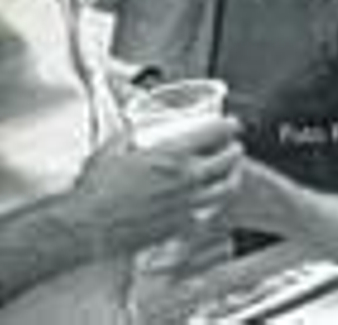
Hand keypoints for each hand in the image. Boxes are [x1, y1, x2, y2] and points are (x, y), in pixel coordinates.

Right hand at [72, 119, 243, 257]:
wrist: (84, 226)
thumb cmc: (95, 190)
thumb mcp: (115, 148)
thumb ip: (130, 133)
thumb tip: (134, 126)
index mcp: (173, 154)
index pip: (216, 133)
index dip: (231, 126)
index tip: (233, 125)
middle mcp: (185, 179)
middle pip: (229, 160)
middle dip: (235, 151)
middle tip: (234, 148)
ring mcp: (184, 205)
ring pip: (226, 189)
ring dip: (232, 178)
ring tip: (230, 175)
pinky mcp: (178, 228)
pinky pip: (207, 216)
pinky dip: (213, 207)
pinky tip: (209, 204)